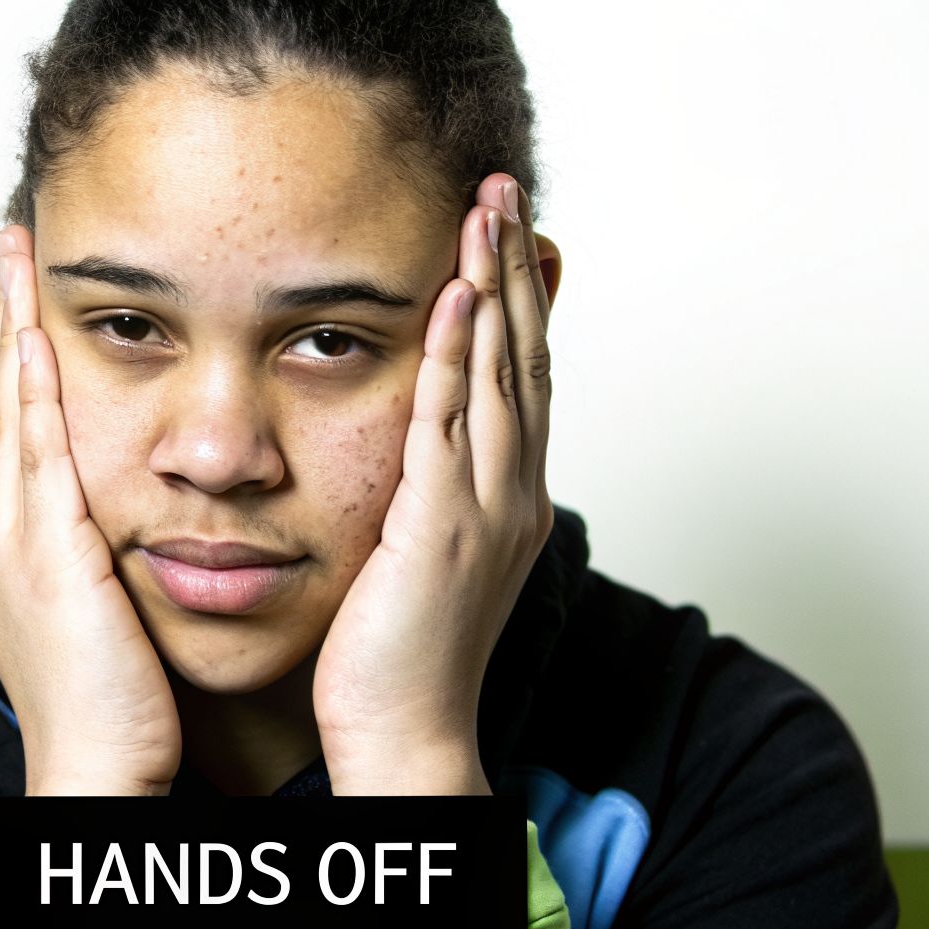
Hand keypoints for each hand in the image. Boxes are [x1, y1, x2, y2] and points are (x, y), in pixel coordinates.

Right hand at [0, 225, 181, 796]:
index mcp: (1, 552)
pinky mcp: (44, 557)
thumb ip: (91, 560)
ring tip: (14, 261)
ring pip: (2, 412)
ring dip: (8, 331)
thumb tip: (109, 527)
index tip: (18, 298)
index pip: (0, 431)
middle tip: (6, 249)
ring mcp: (9, 545)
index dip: (6, 358)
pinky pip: (34, 454)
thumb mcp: (94, 616)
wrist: (94, 775)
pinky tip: (36, 336)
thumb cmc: (109, 710)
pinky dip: (29, 391)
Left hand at [313, 175, 555, 795]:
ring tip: (484, 210)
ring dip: (492, 286)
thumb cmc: (404, 659)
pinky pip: (448, 425)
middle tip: (505, 189)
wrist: (408, 738)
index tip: (509, 235)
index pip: (521, 379)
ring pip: (497, 376)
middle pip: (524, 357)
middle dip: (516, 268)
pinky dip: (453, 357)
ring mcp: (484, 510)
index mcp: (510, 501)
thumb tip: (426, 456)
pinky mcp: (440, 529)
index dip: (520, 301)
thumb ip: (434, 497)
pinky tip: (452, 298)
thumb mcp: (427, 560)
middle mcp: (512, 495)